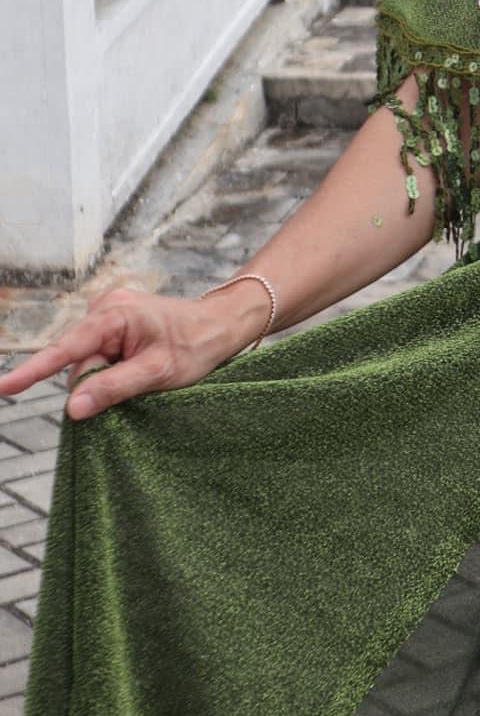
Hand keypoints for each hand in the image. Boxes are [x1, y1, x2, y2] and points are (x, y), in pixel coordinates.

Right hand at [0, 283, 266, 420]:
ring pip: (86, 362)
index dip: (33, 371)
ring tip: (143, 371)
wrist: (221, 325)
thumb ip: (113, 388)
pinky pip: (96, 355)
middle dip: (95, 383)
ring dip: (104, 377)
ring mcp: (108, 313)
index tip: (3, 388)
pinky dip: (108, 369)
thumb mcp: (158, 372)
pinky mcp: (113, 323)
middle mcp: (106, 307)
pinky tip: (134, 366)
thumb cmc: (196, 344)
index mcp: (115, 313)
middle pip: (78, 362)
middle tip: (137, 384)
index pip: (67, 349)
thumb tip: (72, 409)